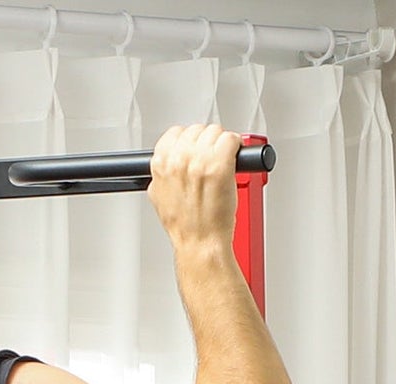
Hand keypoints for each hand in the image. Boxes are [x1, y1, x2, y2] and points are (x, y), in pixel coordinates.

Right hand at [147, 123, 240, 255]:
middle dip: (206, 143)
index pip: (175, 134)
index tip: (195, 152)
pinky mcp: (220, 164)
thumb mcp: (159, 198)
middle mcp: (179, 158)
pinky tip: (233, 160)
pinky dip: (236, 147)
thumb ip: (162, 175)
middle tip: (210, 161)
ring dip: (221, 145)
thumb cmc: (185, 227)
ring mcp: (200, 160)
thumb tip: (168, 165)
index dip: (188, 143)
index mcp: (161, 163)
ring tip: (221, 164)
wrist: (200, 243)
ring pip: (215, 132)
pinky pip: (231, 139)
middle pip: (197, 130)